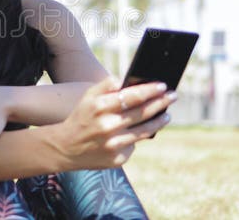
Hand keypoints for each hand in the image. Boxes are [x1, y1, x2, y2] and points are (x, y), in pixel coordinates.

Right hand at [52, 75, 175, 170]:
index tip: (163, 85)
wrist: (66, 148)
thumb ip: (106, 85)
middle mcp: (107, 127)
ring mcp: (112, 145)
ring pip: (143, 132)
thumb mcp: (88, 97)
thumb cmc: (82, 117)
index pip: (131, 96)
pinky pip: (133, 146)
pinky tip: (141, 131)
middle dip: (160, 103)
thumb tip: (126, 80)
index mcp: (99, 107)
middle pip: (142, 113)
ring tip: (166, 115)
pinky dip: (138, 137)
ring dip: (158, 121)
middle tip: (172, 96)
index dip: (150, 90)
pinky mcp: (116, 160)